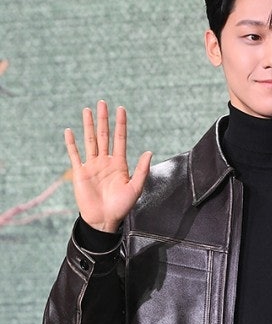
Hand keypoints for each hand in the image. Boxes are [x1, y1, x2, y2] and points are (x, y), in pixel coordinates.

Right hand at [64, 100, 151, 232]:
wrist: (104, 220)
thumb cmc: (121, 207)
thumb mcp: (135, 188)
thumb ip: (141, 170)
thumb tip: (149, 152)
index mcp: (119, 164)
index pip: (120, 139)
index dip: (120, 124)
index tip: (121, 109)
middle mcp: (105, 161)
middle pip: (104, 135)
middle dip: (104, 119)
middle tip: (102, 103)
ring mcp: (92, 166)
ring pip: (90, 141)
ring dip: (88, 126)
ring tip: (87, 110)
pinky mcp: (80, 173)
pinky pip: (75, 155)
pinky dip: (72, 144)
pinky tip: (70, 131)